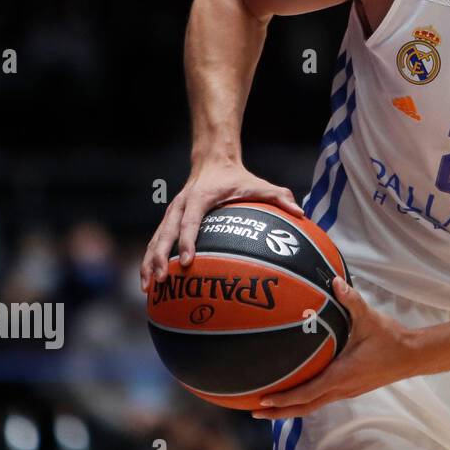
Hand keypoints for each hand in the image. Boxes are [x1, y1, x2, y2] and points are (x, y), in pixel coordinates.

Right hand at [141, 159, 305, 292]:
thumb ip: (280, 197)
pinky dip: (150, 260)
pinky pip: (156, 241)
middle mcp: (181, 205)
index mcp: (200, 197)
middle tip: (161, 281)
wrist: (214, 161)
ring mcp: (172, 213)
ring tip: (149, 288)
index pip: (191, 221)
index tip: (187, 261)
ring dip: (149, 262)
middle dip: (160, 257)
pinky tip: (148, 281)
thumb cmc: (239, 178)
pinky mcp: (169, 220)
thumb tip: (301, 214)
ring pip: (156, 239)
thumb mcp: (260, 185)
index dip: (188, 241)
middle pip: (165, 233)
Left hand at [254, 277, 417, 419]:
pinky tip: (296, 393)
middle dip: (279, 412)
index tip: (263, 401)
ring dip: (290, 409)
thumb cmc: (391, 338)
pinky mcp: (351, 390)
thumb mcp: (370, 318)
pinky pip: (322, 400)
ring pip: (313, 406)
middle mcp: (342, 388)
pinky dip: (305, 401)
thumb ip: (351, 300)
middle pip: (305, 408)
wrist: (412, 356)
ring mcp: (347, 392)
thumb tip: (334, 281)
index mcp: (342, 375)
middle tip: (254, 410)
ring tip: (268, 406)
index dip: (285, 399)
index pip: (308, 393)